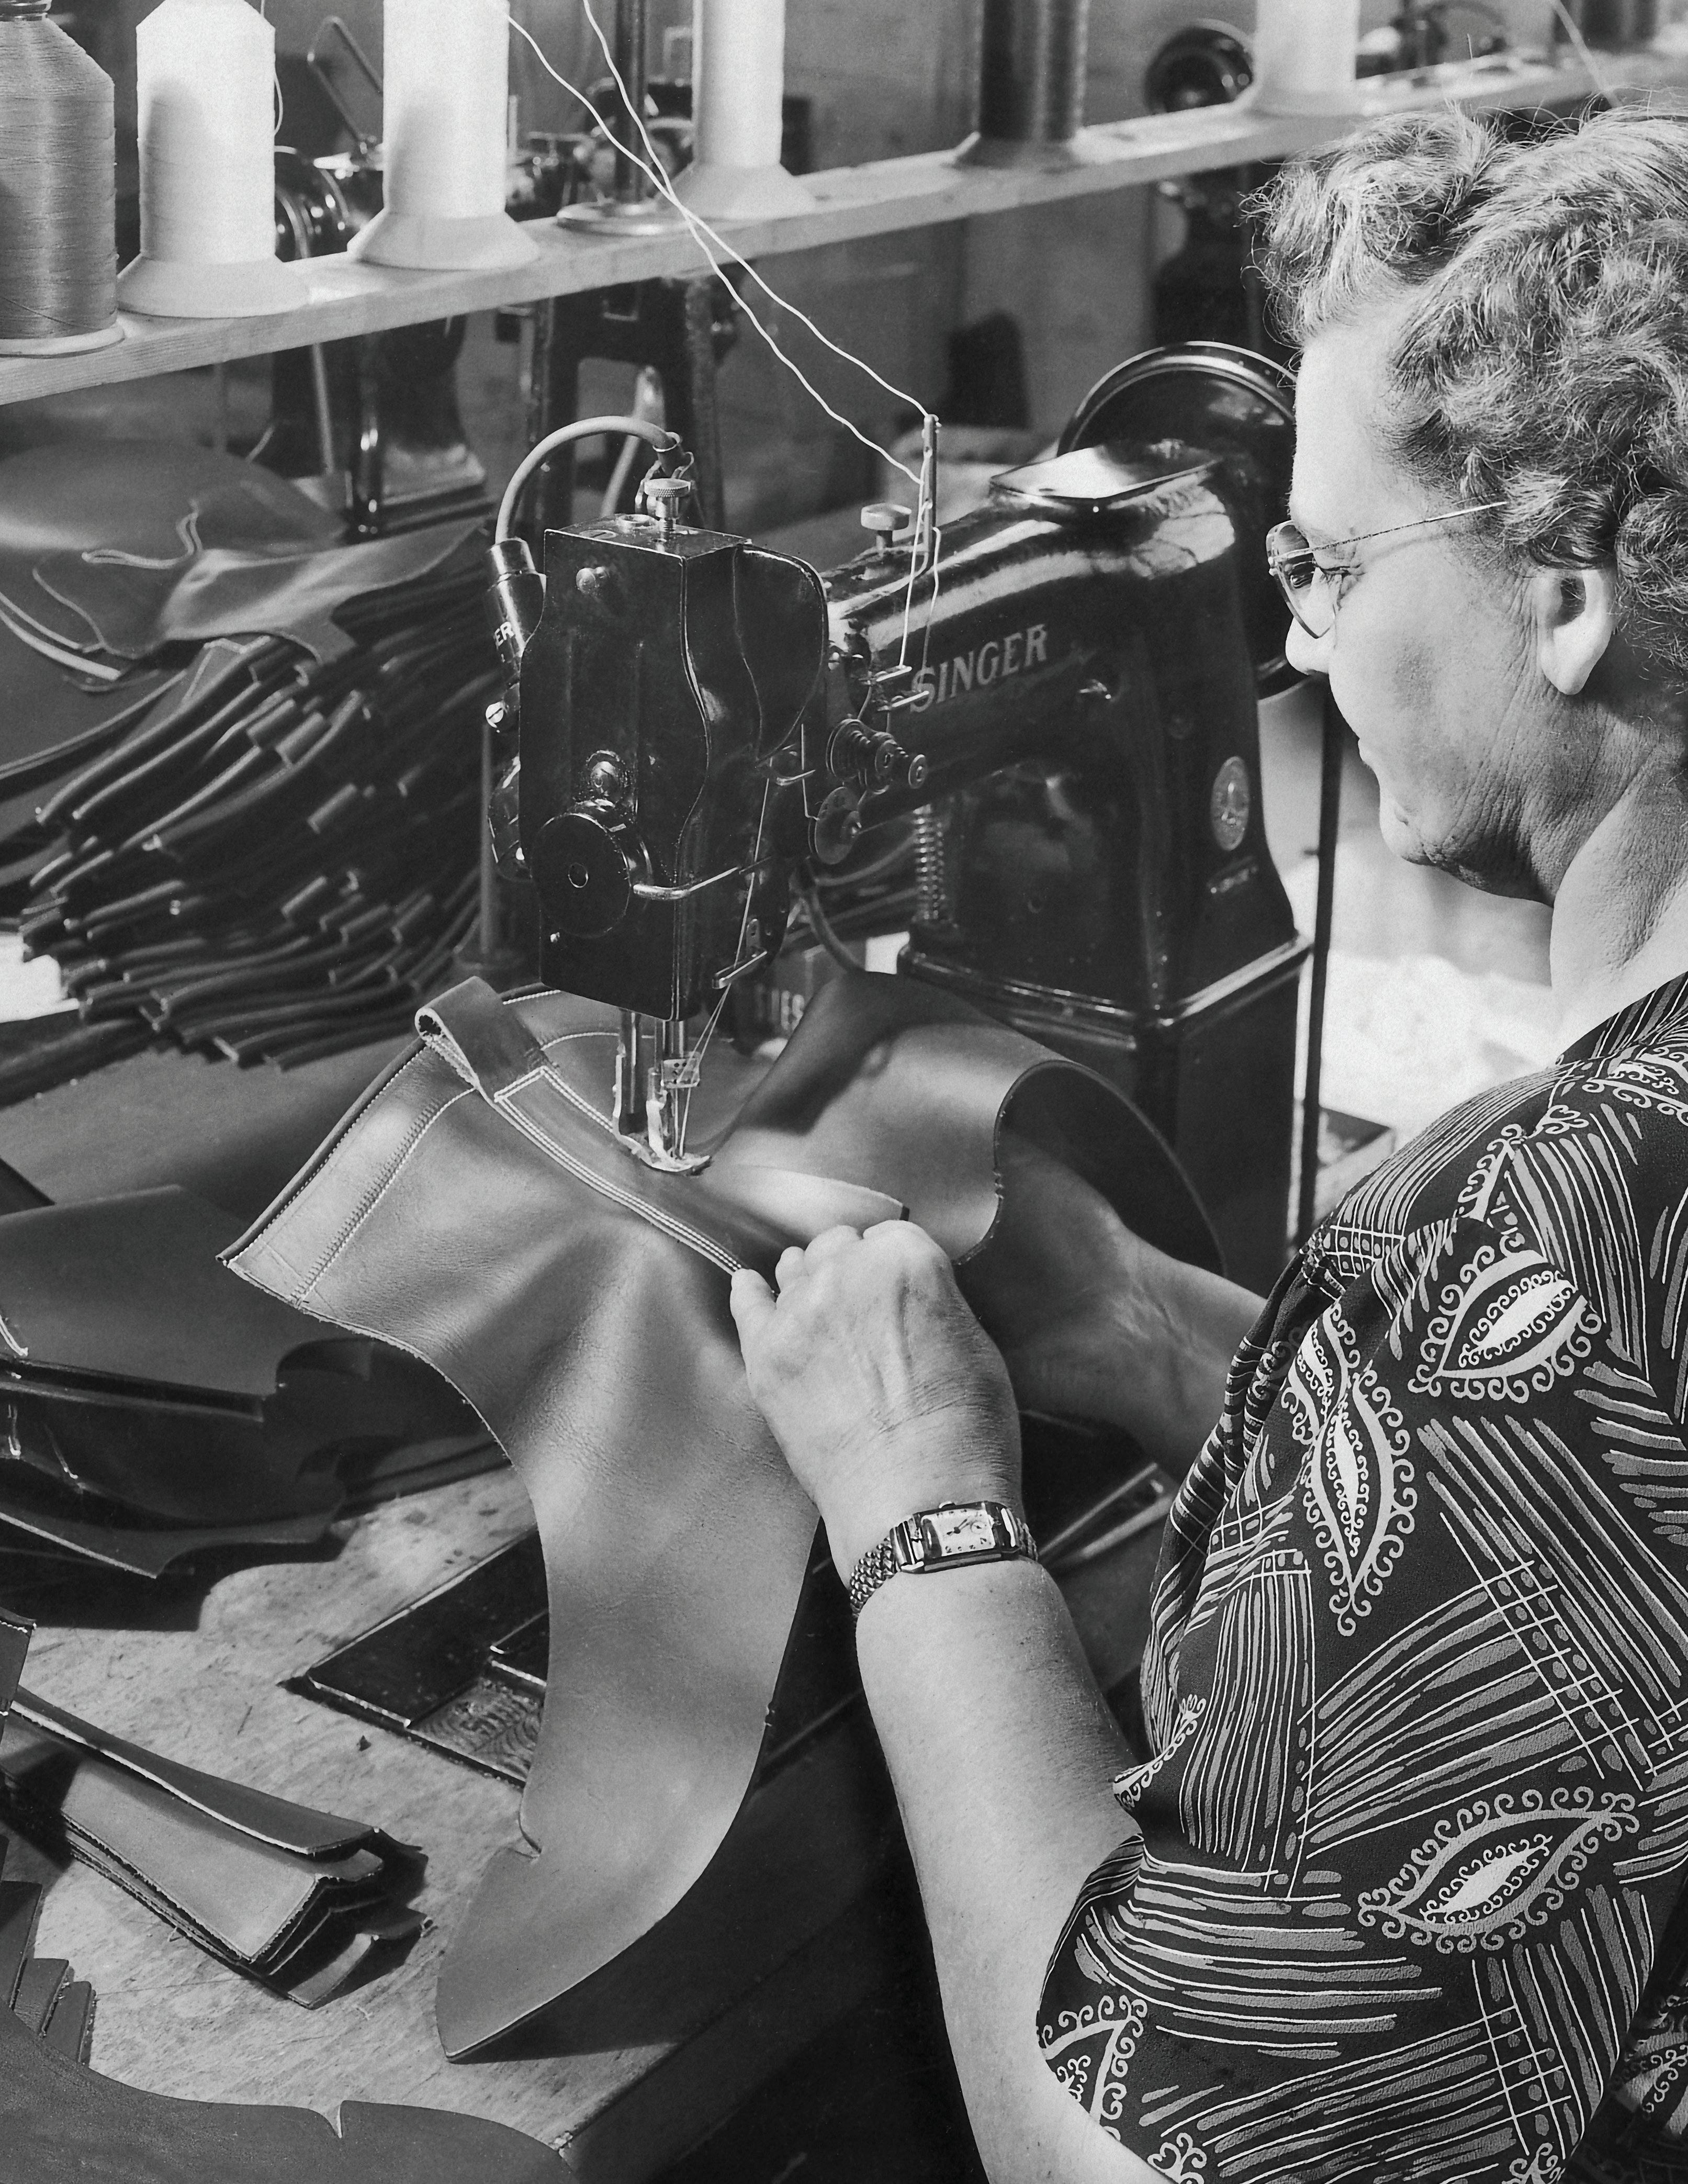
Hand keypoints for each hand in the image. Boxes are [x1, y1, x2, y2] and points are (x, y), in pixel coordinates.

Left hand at [730, 1221, 1021, 1575]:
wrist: (918, 1501)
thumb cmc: (963, 1434)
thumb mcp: (978, 1347)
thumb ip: (936, 1302)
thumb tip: (914, 1299)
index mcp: (906, 1260)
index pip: (893, 1235)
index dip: (899, 1265)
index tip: (900, 1290)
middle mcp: (846, 1272)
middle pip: (840, 1245)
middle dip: (854, 1269)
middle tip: (868, 1311)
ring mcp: (798, 1312)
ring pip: (796, 1269)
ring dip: (812, 1281)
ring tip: (824, 1309)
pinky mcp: (765, 1355)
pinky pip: (746, 1305)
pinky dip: (750, 1293)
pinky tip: (750, 1286)